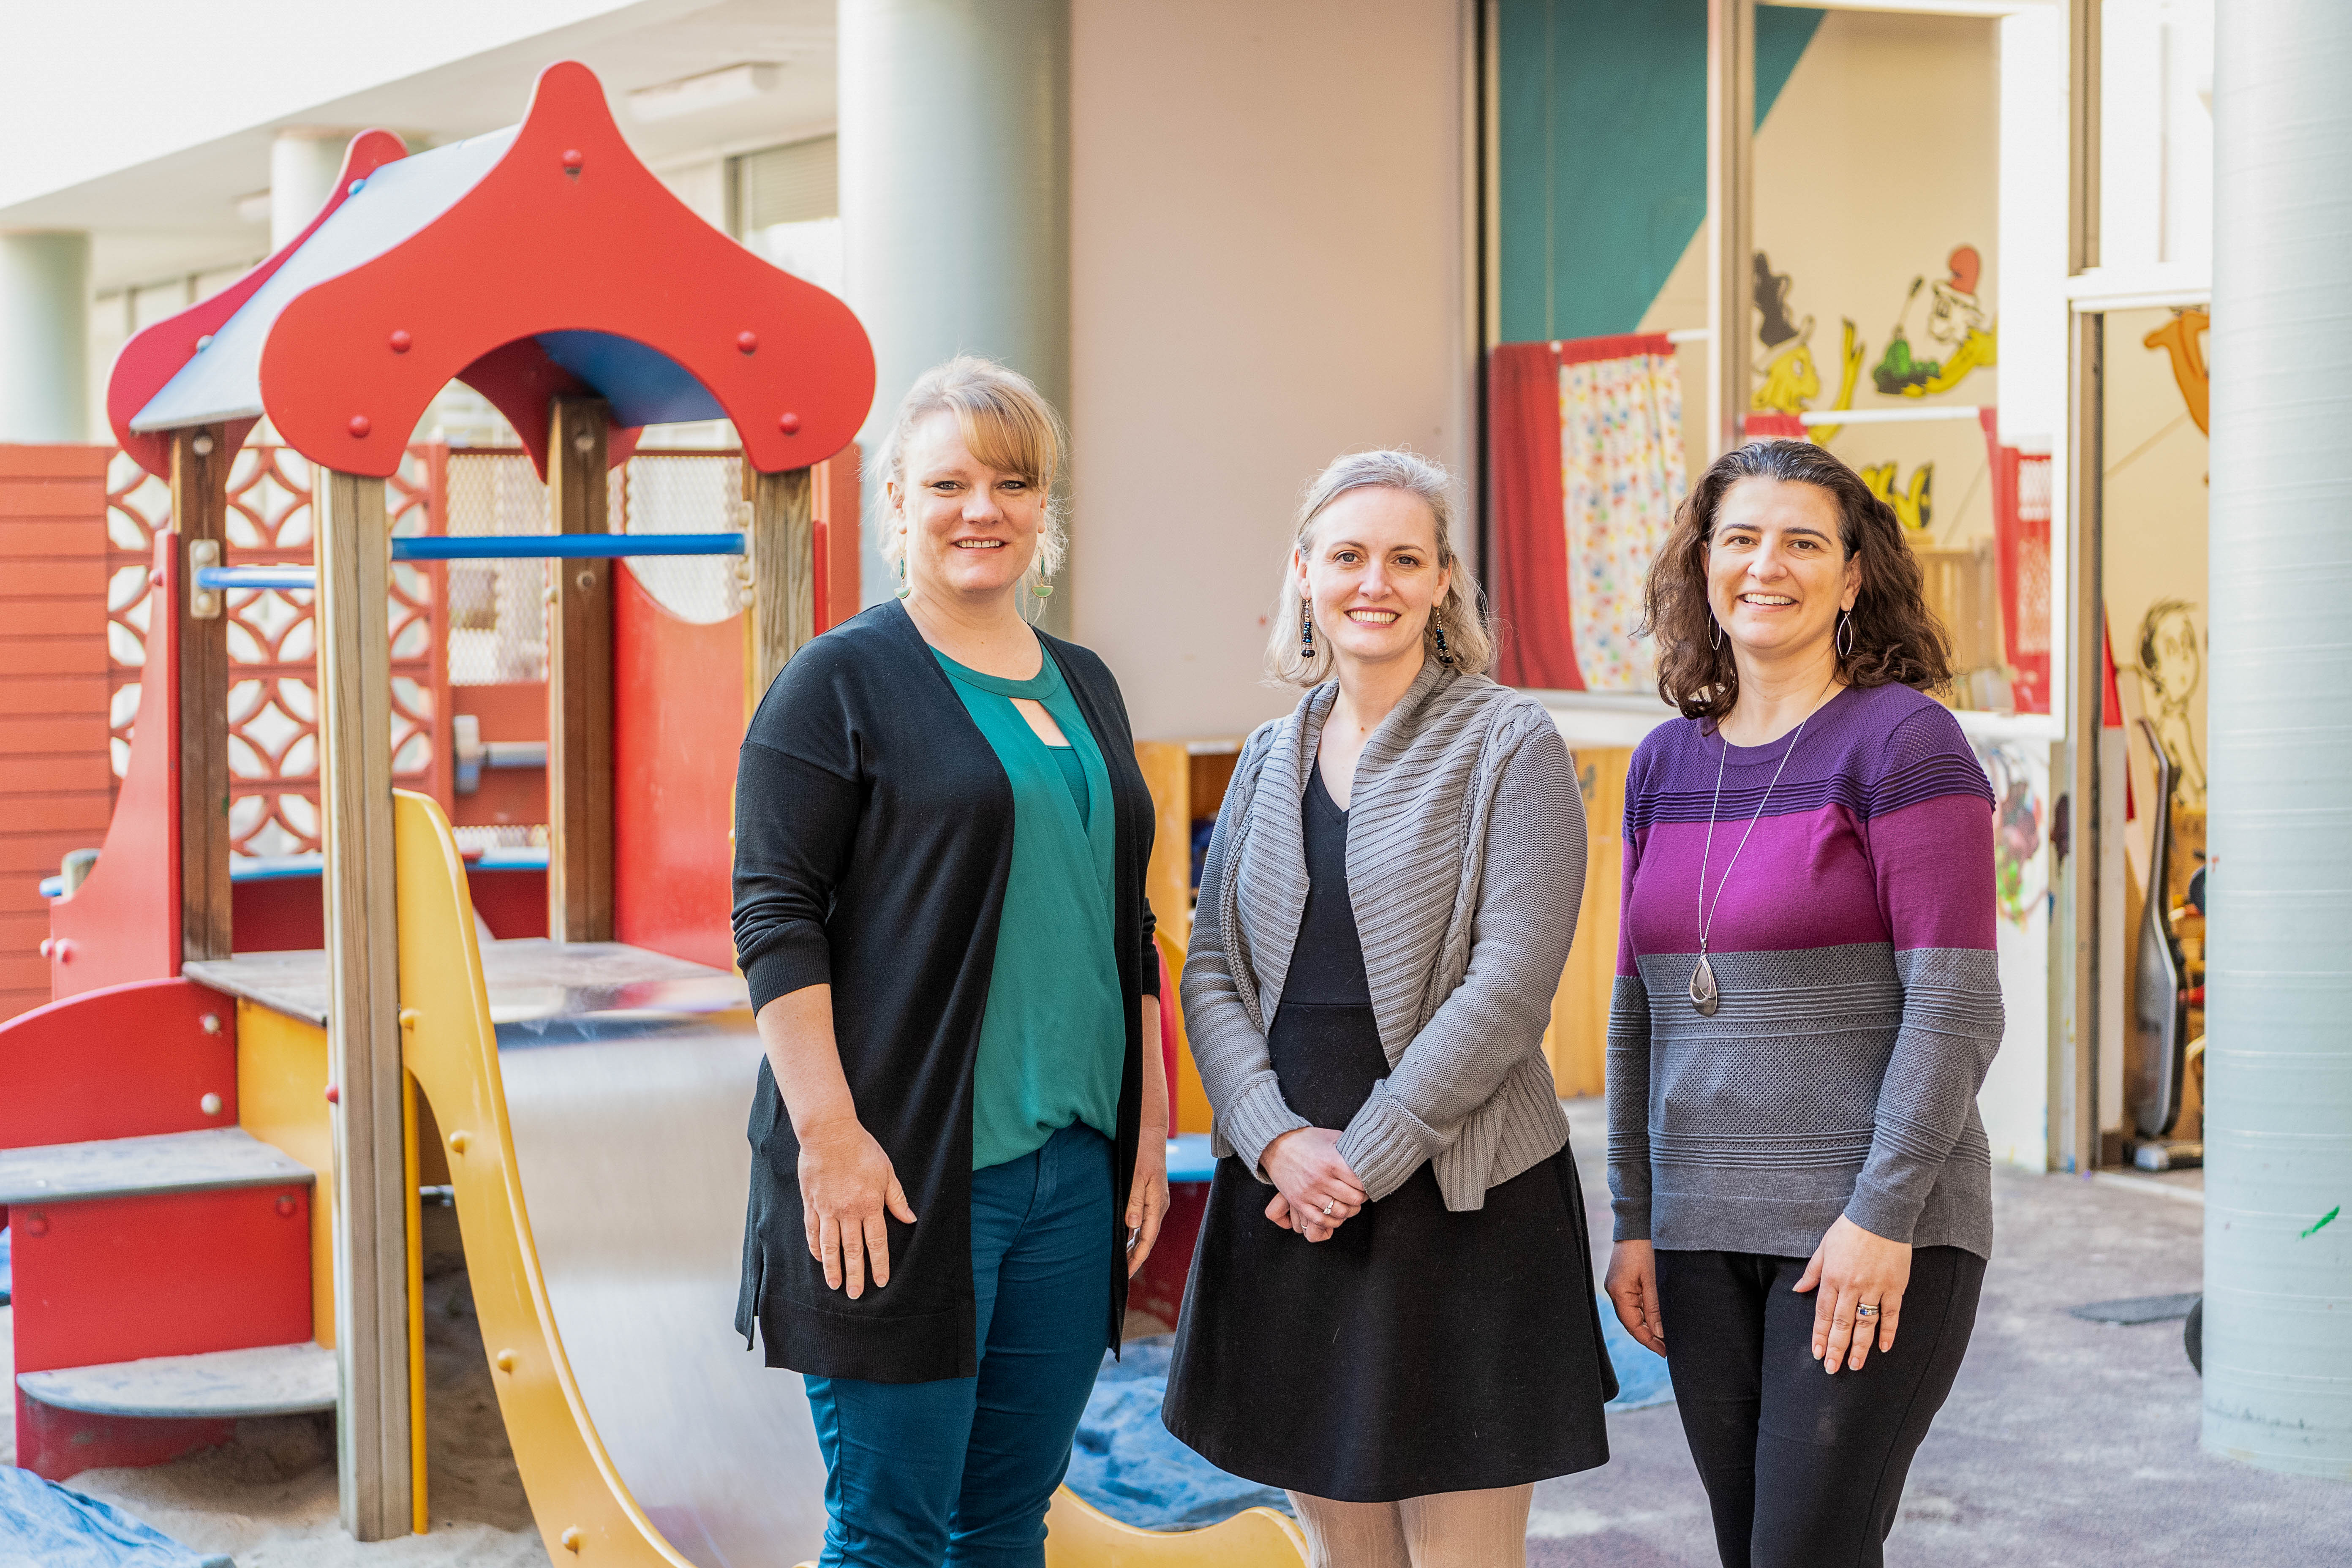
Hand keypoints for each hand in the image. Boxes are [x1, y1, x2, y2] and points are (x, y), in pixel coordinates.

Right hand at [796, 1117, 916, 1299]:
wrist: (830, 1133)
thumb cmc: (861, 1149)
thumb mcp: (887, 1171)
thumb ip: (896, 1198)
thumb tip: (910, 1218)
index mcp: (870, 1204)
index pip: (876, 1242)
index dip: (879, 1263)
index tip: (880, 1281)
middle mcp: (848, 1211)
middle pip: (853, 1250)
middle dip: (855, 1274)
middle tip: (855, 1294)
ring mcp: (827, 1208)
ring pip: (830, 1245)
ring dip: (833, 1267)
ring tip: (835, 1285)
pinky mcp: (811, 1202)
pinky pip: (812, 1230)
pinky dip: (814, 1246)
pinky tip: (817, 1258)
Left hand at [1126, 1128, 1170, 1276]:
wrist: (1149, 1132)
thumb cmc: (1141, 1152)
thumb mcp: (1135, 1175)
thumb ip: (1134, 1201)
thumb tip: (1132, 1227)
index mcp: (1157, 1204)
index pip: (1147, 1239)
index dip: (1136, 1258)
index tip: (1125, 1273)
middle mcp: (1158, 1206)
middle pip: (1147, 1239)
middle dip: (1136, 1257)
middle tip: (1120, 1274)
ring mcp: (1156, 1202)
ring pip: (1145, 1231)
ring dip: (1135, 1247)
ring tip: (1122, 1262)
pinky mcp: (1151, 1196)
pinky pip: (1144, 1221)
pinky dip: (1135, 1233)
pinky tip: (1126, 1239)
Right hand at [1261, 1127, 1365, 1241]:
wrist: (1275, 1145)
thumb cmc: (1306, 1139)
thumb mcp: (1331, 1137)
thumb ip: (1349, 1148)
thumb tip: (1367, 1156)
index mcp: (1331, 1161)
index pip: (1360, 1182)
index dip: (1368, 1184)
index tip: (1367, 1182)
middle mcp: (1320, 1179)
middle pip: (1353, 1199)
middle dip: (1360, 1198)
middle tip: (1360, 1194)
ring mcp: (1309, 1192)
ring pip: (1339, 1212)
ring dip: (1349, 1210)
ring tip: (1349, 1203)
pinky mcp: (1298, 1202)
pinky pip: (1320, 1220)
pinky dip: (1332, 1221)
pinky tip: (1335, 1214)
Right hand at [1605, 1240, 1664, 1354]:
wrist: (1639, 1220)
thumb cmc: (1647, 1247)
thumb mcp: (1655, 1279)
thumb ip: (1656, 1308)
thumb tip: (1660, 1334)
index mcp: (1618, 1291)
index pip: (1633, 1325)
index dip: (1649, 1341)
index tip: (1665, 1352)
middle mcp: (1614, 1289)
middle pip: (1632, 1321)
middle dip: (1650, 1335)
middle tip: (1669, 1347)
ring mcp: (1618, 1283)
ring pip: (1634, 1311)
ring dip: (1649, 1323)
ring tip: (1667, 1334)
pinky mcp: (1624, 1277)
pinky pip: (1635, 1300)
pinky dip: (1647, 1310)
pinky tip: (1659, 1315)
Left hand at [1794, 1215, 1910, 1372]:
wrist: (1881, 1214)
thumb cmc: (1849, 1229)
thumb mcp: (1824, 1247)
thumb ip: (1812, 1271)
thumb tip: (1798, 1289)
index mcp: (1832, 1277)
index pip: (1823, 1314)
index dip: (1820, 1336)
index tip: (1818, 1354)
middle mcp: (1851, 1286)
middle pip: (1842, 1324)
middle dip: (1836, 1348)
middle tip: (1833, 1369)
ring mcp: (1874, 1288)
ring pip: (1865, 1324)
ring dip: (1860, 1347)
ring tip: (1854, 1365)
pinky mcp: (1895, 1287)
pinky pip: (1891, 1314)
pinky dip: (1888, 1332)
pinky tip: (1884, 1348)